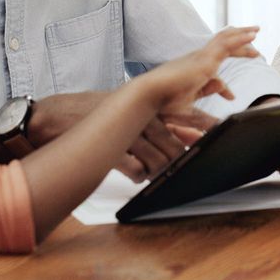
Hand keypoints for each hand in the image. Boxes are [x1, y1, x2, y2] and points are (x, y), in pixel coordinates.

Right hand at [29, 92, 218, 181]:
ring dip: (160, 170)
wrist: (57, 116)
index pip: (186, 112)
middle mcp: (140, 115)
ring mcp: (125, 131)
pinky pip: (134, 169)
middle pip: (174, 142)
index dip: (206, 123)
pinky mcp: (110, 148)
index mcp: (148, 104)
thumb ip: (163, 119)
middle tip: (187, 165)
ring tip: (156, 172)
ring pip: (157, 159)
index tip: (222, 132)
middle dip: (183, 157)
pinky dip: (138, 175)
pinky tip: (136, 174)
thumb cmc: (98, 114)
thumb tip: (192, 133)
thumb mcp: (132, 110)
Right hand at [142, 26, 259, 111]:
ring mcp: (201, 57)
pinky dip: (240, 39)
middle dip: (237, 44)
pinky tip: (252, 37)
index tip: (231, 97)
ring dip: (241, 35)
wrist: (149, 96)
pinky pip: (227, 44)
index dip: (223, 88)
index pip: (213, 75)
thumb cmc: (162, 105)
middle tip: (253, 42)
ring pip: (225, 40)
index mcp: (192, 72)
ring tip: (256, 32)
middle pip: (221, 47)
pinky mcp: (205, 59)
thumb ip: (205, 111)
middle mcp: (196, 60)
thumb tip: (224, 112)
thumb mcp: (189, 110)